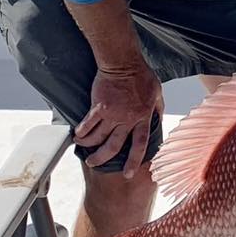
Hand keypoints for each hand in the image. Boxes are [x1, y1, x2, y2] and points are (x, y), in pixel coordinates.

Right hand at [73, 63, 163, 177]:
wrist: (123, 62)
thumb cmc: (141, 75)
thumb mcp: (157, 93)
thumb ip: (157, 108)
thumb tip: (158, 117)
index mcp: (143, 117)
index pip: (140, 145)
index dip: (134, 161)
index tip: (128, 174)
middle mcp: (127, 119)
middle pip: (114, 146)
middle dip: (103, 158)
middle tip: (94, 163)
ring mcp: (113, 114)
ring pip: (98, 137)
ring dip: (89, 145)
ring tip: (82, 147)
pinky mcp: (99, 106)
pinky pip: (88, 124)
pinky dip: (82, 132)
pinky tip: (77, 136)